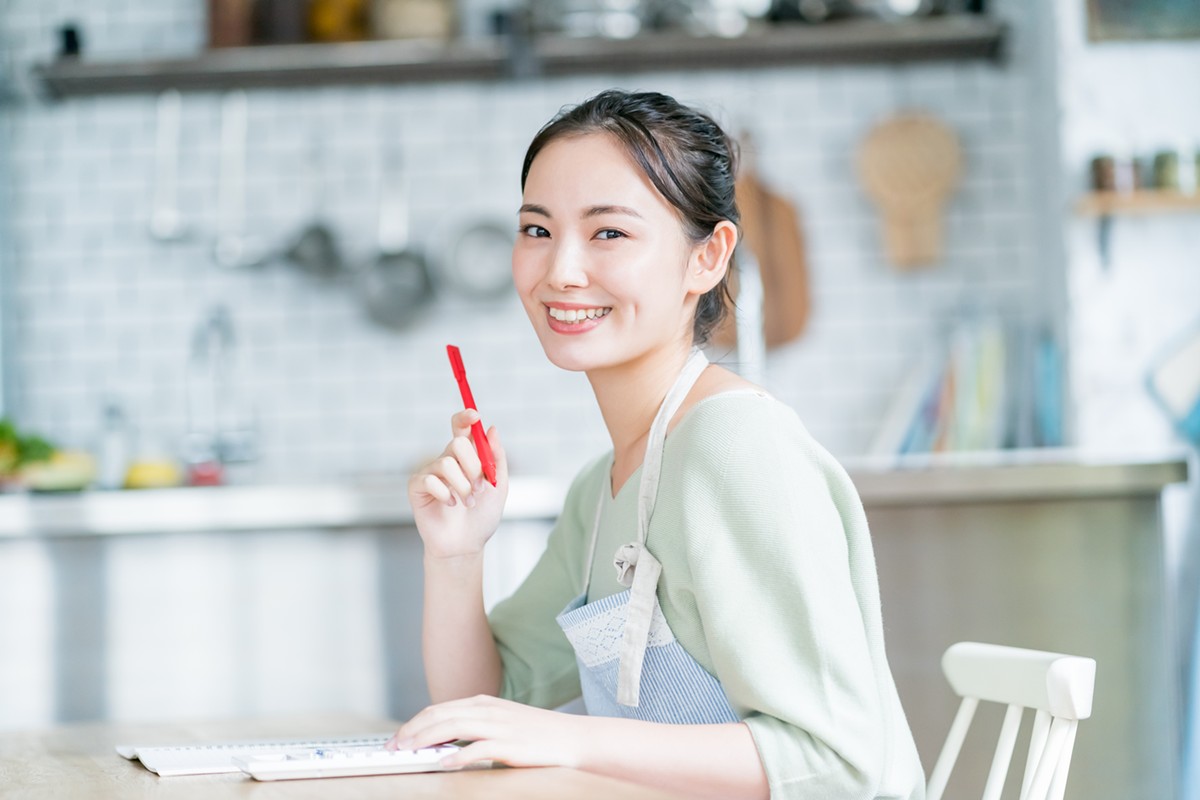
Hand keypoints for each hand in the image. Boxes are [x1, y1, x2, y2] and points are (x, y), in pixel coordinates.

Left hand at [386, 695, 583, 769]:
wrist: (570, 738)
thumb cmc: (535, 733)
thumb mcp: (500, 720)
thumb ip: (473, 726)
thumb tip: (442, 741)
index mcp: (482, 703)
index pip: (438, 709)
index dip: (414, 723)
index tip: (396, 738)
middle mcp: (487, 710)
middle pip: (439, 715)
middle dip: (412, 730)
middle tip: (393, 746)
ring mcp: (499, 726)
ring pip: (452, 727)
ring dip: (426, 739)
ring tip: (409, 751)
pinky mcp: (510, 744)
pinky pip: (478, 748)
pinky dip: (458, 756)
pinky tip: (444, 764)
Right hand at [408, 410, 508, 559]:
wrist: (466, 545)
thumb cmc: (482, 517)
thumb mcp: (499, 486)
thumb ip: (497, 457)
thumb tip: (491, 428)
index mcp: (466, 457)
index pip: (461, 428)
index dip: (465, 418)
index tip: (474, 415)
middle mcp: (446, 460)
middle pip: (457, 443)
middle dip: (473, 465)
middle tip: (480, 485)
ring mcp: (430, 473)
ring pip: (446, 463)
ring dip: (463, 486)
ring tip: (468, 502)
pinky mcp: (416, 488)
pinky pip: (430, 480)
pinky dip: (445, 494)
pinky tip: (450, 505)